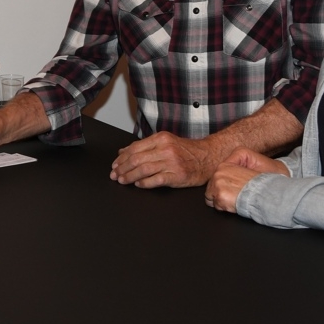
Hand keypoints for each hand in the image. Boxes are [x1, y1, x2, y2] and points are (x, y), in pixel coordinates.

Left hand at [110, 131, 225, 187]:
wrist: (208, 157)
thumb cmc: (186, 151)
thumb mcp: (165, 143)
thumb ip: (144, 146)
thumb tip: (123, 151)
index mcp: (161, 139)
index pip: (135, 148)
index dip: (122, 158)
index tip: (114, 165)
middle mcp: (165, 149)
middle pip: (136, 159)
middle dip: (122, 168)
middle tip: (114, 175)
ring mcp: (171, 163)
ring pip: (143, 169)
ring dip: (129, 176)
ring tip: (122, 180)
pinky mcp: (177, 176)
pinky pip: (155, 180)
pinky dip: (144, 183)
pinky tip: (138, 185)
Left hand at [205, 148, 288, 212]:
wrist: (273, 191)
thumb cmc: (265, 177)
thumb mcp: (248, 158)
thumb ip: (233, 162)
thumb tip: (222, 170)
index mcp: (224, 164)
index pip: (215, 178)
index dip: (223, 185)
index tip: (233, 188)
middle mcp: (218, 172)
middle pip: (211, 187)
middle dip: (221, 193)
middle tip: (236, 194)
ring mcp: (218, 184)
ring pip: (212, 197)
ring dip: (223, 200)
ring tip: (237, 198)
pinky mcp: (221, 196)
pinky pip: (217, 206)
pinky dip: (225, 208)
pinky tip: (237, 203)